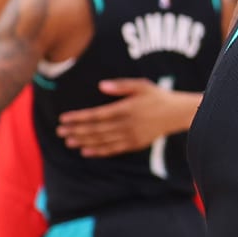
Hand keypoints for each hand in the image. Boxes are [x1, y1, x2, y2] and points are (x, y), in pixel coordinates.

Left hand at [56, 80, 190, 156]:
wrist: (177, 114)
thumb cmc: (158, 96)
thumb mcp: (142, 85)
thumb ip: (122, 85)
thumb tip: (101, 86)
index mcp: (126, 109)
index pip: (96, 115)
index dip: (78, 117)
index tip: (63, 119)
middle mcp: (126, 124)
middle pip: (96, 129)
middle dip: (76, 131)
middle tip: (60, 132)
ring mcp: (131, 136)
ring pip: (102, 140)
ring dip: (84, 141)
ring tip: (68, 142)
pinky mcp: (135, 144)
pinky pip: (113, 149)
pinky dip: (99, 151)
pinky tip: (86, 151)